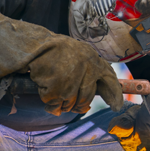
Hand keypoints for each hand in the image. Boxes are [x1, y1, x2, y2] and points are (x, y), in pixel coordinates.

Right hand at [0, 11, 122, 114]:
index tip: (117, 106)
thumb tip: (95, 96)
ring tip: (56, 96)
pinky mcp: (56, 85)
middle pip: (87, 97)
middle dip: (80, 105)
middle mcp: (87, 67)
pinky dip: (50, 104)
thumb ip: (88, 70)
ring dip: (63, 104)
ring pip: (71, 103)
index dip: (115, 95)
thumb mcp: (78, 55)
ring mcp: (71, 77)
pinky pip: (55, 104)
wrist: (33, 44)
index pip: (110, 80)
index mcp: (93, 59)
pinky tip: (46, 94)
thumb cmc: (54, 51)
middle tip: (74, 106)